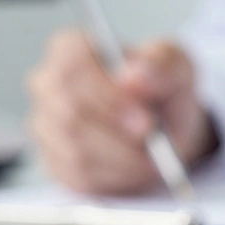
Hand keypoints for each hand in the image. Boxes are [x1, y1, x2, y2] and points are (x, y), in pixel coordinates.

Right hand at [25, 31, 216, 194]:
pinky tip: (136, 166)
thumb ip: (161, 63)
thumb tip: (133, 78)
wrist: (164, 128)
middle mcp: (49, 84)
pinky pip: (79, 176)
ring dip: (123, 158)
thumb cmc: (163, 88)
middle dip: (117, 131)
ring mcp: (47, 125)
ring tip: (152, 155)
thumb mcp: (176, 65)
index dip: (106, 93)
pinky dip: (117, 175)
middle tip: (151, 137)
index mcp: (71, 49)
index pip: (72, 65)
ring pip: (76, 149)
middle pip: (70, 112)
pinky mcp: (55, 162)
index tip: (143, 114)